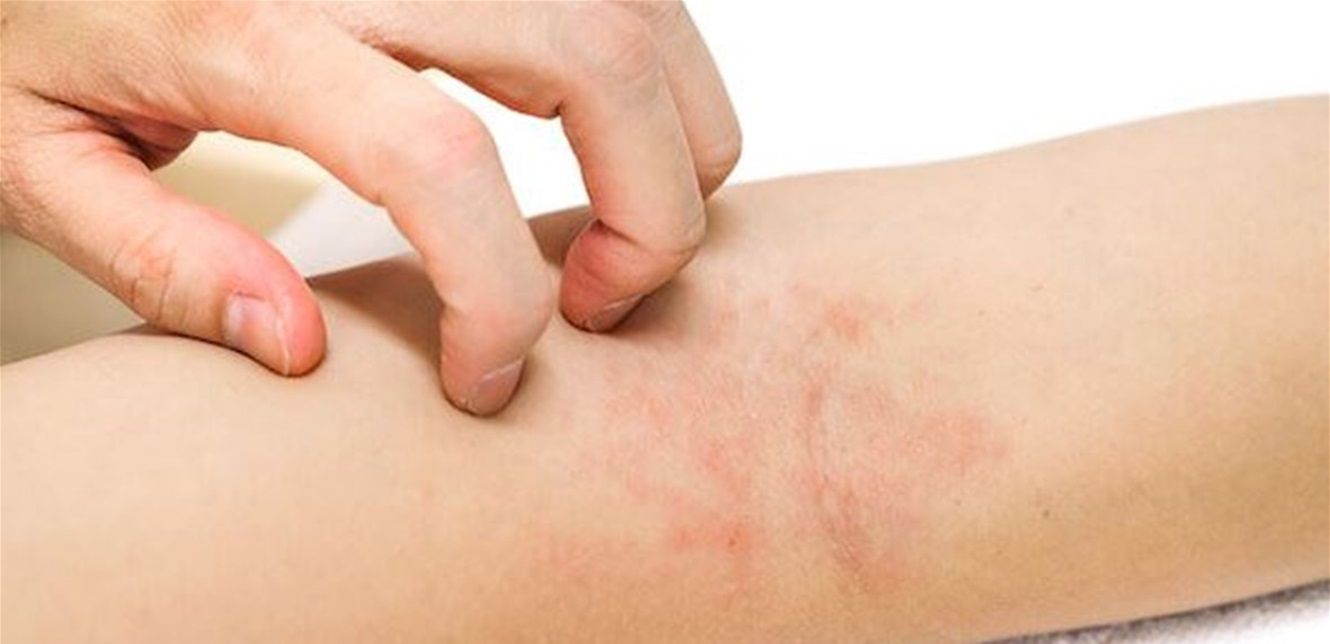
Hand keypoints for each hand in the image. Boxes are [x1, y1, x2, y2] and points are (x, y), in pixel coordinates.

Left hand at [0, 1, 739, 414]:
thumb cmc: (34, 17)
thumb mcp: (39, 152)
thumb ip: (163, 258)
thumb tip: (300, 350)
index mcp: (251, 22)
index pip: (440, 158)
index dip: (500, 296)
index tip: (488, 377)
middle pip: (597, 60)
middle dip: (652, 215)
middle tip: (601, 307)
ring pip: (640, 15)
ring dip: (677, 140)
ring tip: (622, 230)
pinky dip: (654, 79)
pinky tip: (607, 138)